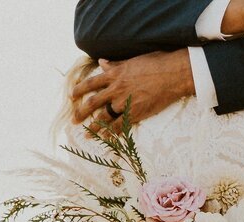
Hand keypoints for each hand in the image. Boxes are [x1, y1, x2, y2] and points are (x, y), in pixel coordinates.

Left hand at [72, 50, 194, 132]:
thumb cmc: (155, 64)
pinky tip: (107, 138)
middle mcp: (116, 89)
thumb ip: (116, 65)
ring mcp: (125, 103)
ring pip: (104, 118)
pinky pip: (120, 126)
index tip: (72, 96)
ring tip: (87, 135)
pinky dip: (113, 133)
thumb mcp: (132, 61)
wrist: (172, 75)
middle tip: (73, 121)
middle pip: (93, 103)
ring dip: (94, 127)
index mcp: (114, 74)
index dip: (79, 90)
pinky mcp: (136, 113)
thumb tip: (102, 62)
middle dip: (81, 113)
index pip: (91, 83)